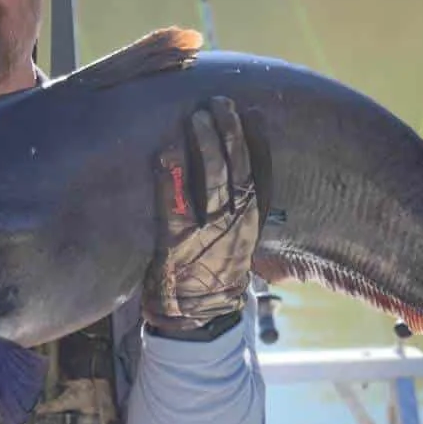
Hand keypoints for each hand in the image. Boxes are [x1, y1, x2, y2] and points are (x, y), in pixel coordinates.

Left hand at [143, 96, 266, 338]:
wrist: (197, 319)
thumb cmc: (211, 274)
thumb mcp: (234, 242)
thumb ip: (235, 211)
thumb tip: (234, 174)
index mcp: (251, 223)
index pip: (257, 175)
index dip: (255, 142)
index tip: (250, 111)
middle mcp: (236, 227)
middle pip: (239, 171)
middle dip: (230, 134)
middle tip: (218, 104)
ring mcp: (209, 237)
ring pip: (215, 183)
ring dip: (206, 146)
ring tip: (196, 117)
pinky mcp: (179, 246)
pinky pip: (176, 205)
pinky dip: (171, 176)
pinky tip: (165, 151)